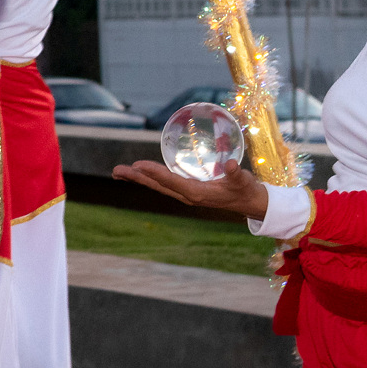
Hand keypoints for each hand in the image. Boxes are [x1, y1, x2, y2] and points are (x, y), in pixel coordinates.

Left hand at [111, 158, 268, 220]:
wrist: (250, 203)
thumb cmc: (246, 189)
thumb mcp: (244, 181)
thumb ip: (237, 174)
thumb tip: (231, 164)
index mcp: (198, 193)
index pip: (171, 182)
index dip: (154, 173)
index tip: (138, 164)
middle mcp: (188, 195)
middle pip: (158, 186)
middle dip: (137, 178)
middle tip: (116, 170)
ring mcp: (186, 194)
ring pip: (158, 186)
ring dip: (138, 179)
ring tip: (118, 172)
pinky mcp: (187, 191)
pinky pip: (164, 184)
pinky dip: (149, 178)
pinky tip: (140, 173)